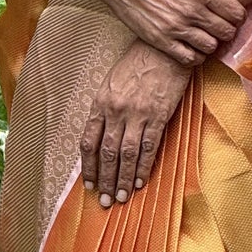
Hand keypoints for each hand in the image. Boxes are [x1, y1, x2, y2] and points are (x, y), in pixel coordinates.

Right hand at [78, 0, 245, 65]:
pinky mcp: (161, 41)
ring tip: (205, 36)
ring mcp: (176, 28)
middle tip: (220, 26)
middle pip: (226, 33)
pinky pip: (189, 59)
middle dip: (227, 30)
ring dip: (211, 44)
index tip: (232, 14)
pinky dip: (194, 55)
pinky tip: (190, 46)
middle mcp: (192, 12)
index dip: (238, 15)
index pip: (236, 13)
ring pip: (210, 48)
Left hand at [81, 43, 192, 207]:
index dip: (87, 167)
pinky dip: (143, 166)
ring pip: (126, 154)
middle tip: (104, 201)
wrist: (164, 50)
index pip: (89, 142)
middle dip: (104, 180)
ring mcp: (137, 114)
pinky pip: (149, 147)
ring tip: (121, 197)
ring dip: (122, 179)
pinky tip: (140, 181)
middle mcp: (116, 111)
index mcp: (101, 103)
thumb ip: (104, 109)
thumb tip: (100, 136)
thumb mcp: (112, 82)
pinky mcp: (159, 116)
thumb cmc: (137, 63)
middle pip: (106, 153)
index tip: (89, 185)